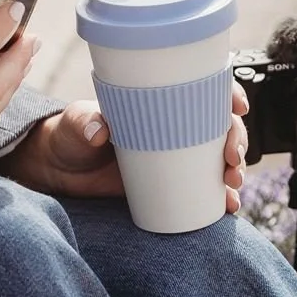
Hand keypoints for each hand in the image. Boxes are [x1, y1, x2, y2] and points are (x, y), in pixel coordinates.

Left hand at [1, 81, 249, 211]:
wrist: (59, 171)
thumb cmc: (69, 135)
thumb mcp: (75, 122)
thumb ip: (84, 122)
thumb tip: (100, 131)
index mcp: (159, 102)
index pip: (203, 90)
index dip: (228, 93)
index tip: (238, 106)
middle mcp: (174, 127)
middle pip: (220, 127)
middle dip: (237, 140)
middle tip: (231, 158)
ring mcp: (174, 157)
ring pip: (218, 159)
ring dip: (234, 170)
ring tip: (232, 184)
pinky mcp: (169, 185)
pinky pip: (203, 190)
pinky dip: (220, 198)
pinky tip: (228, 207)